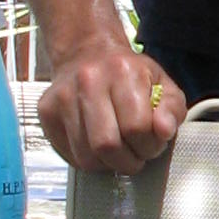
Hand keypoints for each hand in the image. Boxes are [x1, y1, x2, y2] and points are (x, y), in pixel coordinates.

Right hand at [36, 31, 184, 173]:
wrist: (86, 54)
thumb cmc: (129, 75)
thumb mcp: (162, 85)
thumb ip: (171, 109)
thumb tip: (163, 131)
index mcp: (121, 70)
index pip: (136, 127)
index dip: (150, 146)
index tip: (152, 145)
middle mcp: (87, 81)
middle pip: (106, 145)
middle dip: (128, 162)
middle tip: (136, 157)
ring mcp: (62, 97)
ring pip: (86, 156)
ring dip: (108, 165)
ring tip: (119, 153)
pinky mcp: (46, 113)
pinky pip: (69, 155)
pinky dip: (89, 161)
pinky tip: (99, 148)